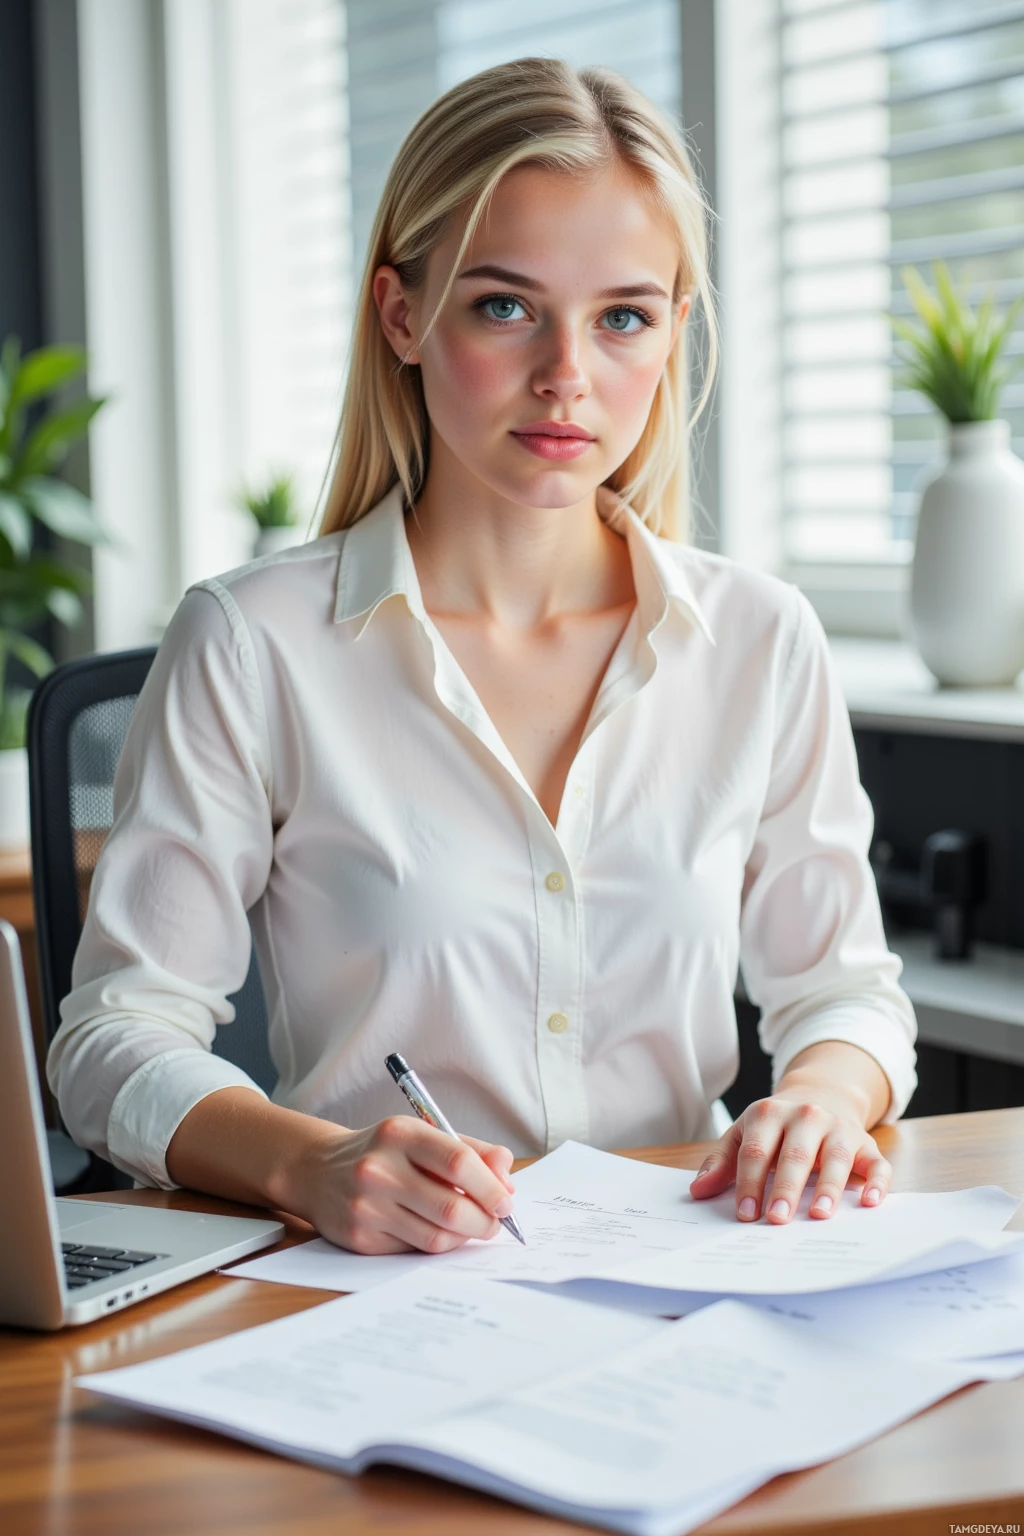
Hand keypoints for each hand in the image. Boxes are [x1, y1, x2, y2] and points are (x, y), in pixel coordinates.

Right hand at [290, 1116, 516, 1254]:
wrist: (317, 1171)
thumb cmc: (383, 1151)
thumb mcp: (422, 1134)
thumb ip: (470, 1151)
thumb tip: (507, 1179)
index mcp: (400, 1134)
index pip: (458, 1162)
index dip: (491, 1187)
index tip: (506, 1200)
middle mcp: (379, 1169)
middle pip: (451, 1207)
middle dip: (485, 1221)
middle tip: (495, 1222)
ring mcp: (366, 1206)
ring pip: (435, 1237)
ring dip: (464, 1238)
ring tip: (471, 1228)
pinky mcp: (360, 1238)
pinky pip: (414, 1251)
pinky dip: (435, 1245)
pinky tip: (436, 1231)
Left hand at [688, 1087, 890, 1223]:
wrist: (821, 1094)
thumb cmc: (776, 1126)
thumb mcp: (744, 1134)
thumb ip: (722, 1162)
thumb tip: (698, 1191)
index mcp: (769, 1114)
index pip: (756, 1151)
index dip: (749, 1183)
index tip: (745, 1214)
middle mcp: (806, 1117)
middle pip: (794, 1154)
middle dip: (785, 1187)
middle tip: (777, 1219)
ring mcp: (839, 1129)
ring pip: (836, 1157)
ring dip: (828, 1187)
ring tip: (819, 1214)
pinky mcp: (866, 1144)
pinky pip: (877, 1163)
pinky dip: (877, 1182)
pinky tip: (871, 1202)